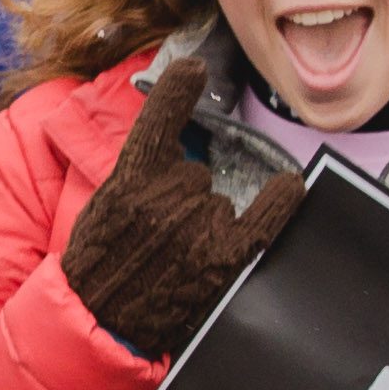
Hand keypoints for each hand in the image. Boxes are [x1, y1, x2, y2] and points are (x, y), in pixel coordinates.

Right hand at [55, 56, 298, 358]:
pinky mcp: (223, 258)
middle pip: (196, 172)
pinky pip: (264, 218)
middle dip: (182, 197)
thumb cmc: (99, 266)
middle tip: (157, 235)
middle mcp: (165, 198)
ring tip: (175, 258)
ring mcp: (197, 228)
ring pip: (220, 200)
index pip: (158, 122)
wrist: (98, 322)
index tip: (194, 67)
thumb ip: (137, 175)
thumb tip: (183, 155)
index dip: (177, 90)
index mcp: (128, 181)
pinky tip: (290, 185)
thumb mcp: (102, 207)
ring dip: (205, 222)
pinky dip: (279, 200)